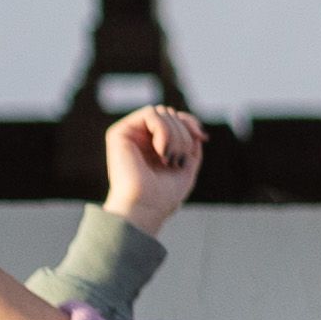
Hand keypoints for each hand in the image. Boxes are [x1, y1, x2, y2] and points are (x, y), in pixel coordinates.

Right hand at [99, 106, 205, 235]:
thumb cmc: (165, 194)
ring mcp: (129, 134)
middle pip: (171, 114)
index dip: (190, 123)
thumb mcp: (187, 165)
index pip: (175, 119)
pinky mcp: (119, 132)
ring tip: (169, 159)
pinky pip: (151, 114)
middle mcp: (140, 137)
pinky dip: (164, 131)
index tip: (201, 138)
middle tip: (178, 159)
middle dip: (183, 134)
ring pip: (162, 112)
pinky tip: (161, 151)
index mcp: (154, 145)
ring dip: (175, 136)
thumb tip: (195, 128)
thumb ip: (190, 144)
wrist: (145, 207)